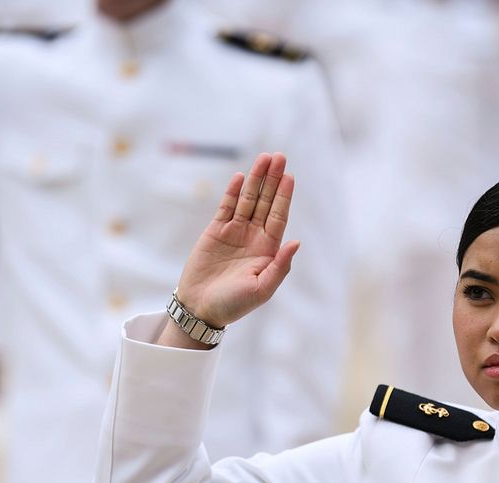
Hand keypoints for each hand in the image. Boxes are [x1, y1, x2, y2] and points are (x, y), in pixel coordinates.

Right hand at [172, 152, 298, 331]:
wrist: (201, 309)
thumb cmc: (234, 304)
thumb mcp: (262, 289)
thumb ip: (280, 266)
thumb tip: (296, 242)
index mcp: (267, 250)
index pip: (279, 217)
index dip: (284, 196)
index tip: (290, 177)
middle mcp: (253, 237)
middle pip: (265, 202)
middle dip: (273, 180)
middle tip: (280, 157)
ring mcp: (234, 232)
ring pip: (247, 200)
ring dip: (255, 179)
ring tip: (264, 158)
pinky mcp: (214, 231)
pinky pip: (226, 207)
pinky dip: (232, 192)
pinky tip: (240, 176)